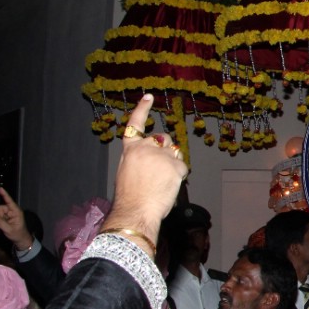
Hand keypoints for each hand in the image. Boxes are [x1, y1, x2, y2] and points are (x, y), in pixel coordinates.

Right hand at [0, 186, 31, 250]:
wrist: (20, 239)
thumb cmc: (17, 234)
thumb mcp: (9, 230)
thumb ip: (0, 222)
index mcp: (16, 212)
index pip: (9, 201)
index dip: (5, 195)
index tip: (0, 188)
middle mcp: (13, 211)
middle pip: (0, 208)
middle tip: (3, 223)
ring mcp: (9, 213)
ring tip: (4, 225)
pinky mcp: (6, 216)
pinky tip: (3, 224)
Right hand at [102, 95, 187, 244]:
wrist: (136, 210)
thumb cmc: (130, 196)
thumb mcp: (126, 171)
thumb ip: (138, 157)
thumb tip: (150, 155)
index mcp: (131, 149)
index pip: (135, 124)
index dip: (142, 109)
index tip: (148, 97)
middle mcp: (147, 147)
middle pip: (162, 139)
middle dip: (164, 149)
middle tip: (159, 169)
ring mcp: (162, 155)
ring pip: (175, 152)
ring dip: (172, 161)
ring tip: (162, 180)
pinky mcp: (176, 166)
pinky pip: (183, 167)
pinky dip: (179, 175)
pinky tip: (169, 185)